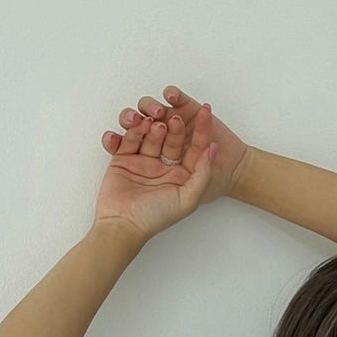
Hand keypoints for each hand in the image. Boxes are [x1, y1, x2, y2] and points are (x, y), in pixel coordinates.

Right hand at [92, 100, 218, 241]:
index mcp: (181, 174)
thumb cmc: (156, 217)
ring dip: (149, 125)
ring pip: (148, 134)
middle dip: (172, 126)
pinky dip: (130, 130)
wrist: (123, 225)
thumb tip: (213, 148)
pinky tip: (135, 126)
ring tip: (151, 123)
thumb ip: (202, 173)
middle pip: (170, 137)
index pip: (194, 147)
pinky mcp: (123, 158)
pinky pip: (127, 139)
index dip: (201, 130)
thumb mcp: (188, 198)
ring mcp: (143, 160)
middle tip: (172, 118)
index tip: (206, 111)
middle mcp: (163, 165)